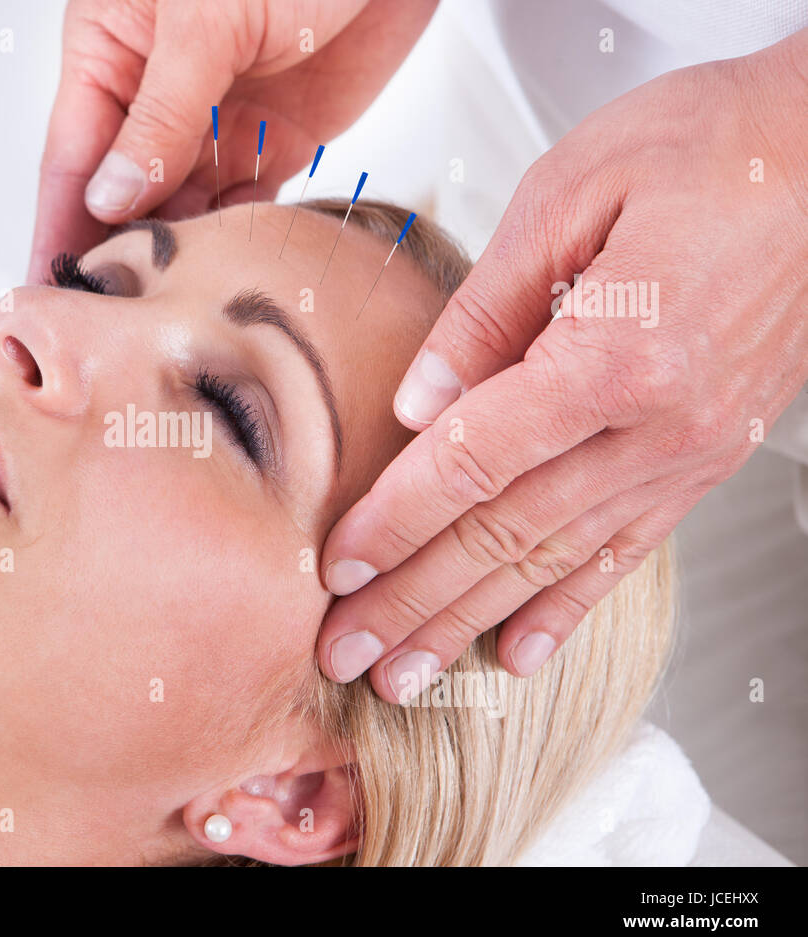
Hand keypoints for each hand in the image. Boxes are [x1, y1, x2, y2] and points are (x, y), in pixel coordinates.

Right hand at [26, 0, 438, 283]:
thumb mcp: (206, 20)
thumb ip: (160, 117)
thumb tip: (109, 199)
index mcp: (111, 48)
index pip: (71, 157)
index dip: (59, 225)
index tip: (47, 291)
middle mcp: (158, 89)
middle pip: (124, 192)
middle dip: (117, 252)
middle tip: (110, 326)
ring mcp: (218, 117)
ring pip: (185, 205)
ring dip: (179, 254)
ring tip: (167, 311)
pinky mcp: (279, 136)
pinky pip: (247, 200)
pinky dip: (237, 236)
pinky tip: (225, 274)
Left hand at [316, 28, 807, 701]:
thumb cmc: (712, 150)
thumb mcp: (571, 192)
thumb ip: (483, 310)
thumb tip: (416, 402)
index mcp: (614, 355)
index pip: (470, 464)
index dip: (393, 524)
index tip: (334, 570)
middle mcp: (655, 426)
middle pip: (502, 534)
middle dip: (412, 601)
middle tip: (345, 652)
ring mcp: (686, 453)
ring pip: (552, 561)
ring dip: (469, 625)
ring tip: (407, 676)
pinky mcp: (704, 460)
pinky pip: (622, 553)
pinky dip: (564, 609)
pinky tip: (517, 653)